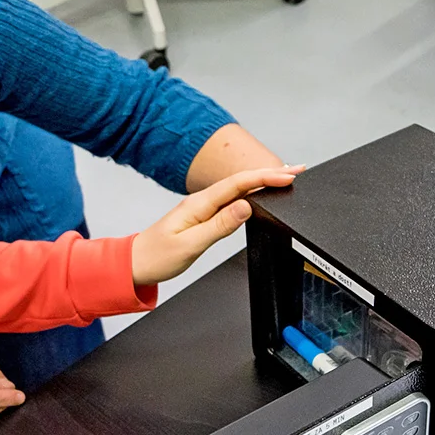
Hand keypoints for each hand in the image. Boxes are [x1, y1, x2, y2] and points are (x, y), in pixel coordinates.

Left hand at [129, 165, 302, 286]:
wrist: (136, 263)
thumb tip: (245, 207)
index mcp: (199, 204)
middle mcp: (201, 201)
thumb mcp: (191, 244)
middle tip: (298, 170)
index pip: (238, 185)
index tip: (288, 175)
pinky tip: (259, 193)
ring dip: (263, 181)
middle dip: (270, 173)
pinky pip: (232, 199)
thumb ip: (219, 226)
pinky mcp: (204, 215)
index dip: (265, 177)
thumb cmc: (158, 256)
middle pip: (241, 182)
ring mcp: (203, 207)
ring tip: (286, 177)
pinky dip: (250, 193)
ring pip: (238, 189)